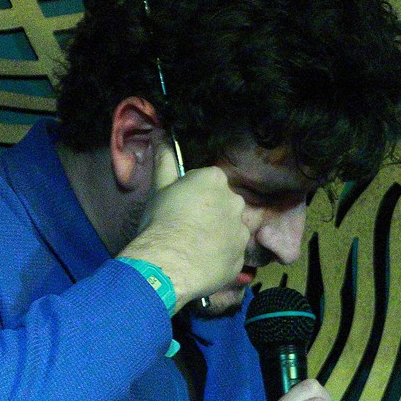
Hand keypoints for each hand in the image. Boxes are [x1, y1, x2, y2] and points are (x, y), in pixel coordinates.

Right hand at [118, 162, 252, 305]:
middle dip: (208, 213)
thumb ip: (164, 160)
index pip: (206, 181)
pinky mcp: (241, 257)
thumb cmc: (161, 222)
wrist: (169, 264)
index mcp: (214, 180)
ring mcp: (240, 230)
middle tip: (185, 228)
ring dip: (215, 236)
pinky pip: (230, 254)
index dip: (191, 194)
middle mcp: (234, 201)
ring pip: (228, 229)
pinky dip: (219, 257)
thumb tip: (160, 135)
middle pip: (221, 204)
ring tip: (192, 248)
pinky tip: (200, 262)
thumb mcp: (159, 188)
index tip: (178, 206)